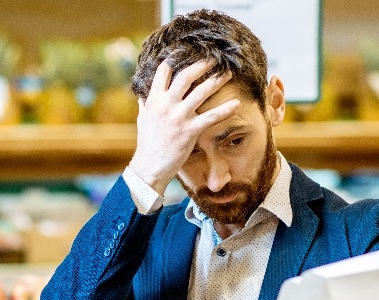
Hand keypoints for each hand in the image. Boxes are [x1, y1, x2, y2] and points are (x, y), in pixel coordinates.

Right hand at [128, 59, 239, 194]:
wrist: (150, 166)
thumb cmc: (148, 144)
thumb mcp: (142, 119)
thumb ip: (145, 104)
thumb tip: (143, 95)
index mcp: (154, 100)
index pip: (164, 72)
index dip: (176, 61)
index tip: (188, 54)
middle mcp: (166, 104)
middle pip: (186, 76)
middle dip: (202, 65)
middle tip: (215, 58)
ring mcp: (178, 117)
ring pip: (201, 92)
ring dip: (217, 80)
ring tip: (228, 73)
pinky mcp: (190, 130)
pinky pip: (211, 117)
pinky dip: (225, 110)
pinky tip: (237, 104)